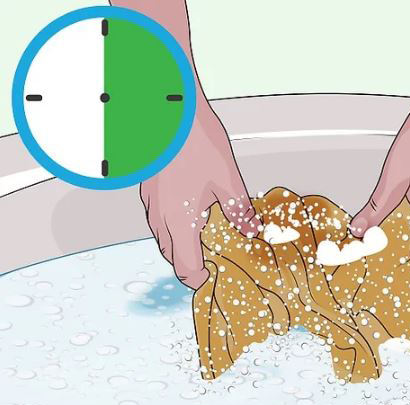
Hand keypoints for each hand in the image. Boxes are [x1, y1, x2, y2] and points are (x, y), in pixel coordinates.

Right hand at [140, 105, 260, 288]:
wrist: (167, 110)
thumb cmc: (196, 144)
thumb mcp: (228, 181)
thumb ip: (240, 211)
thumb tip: (252, 230)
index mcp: (181, 223)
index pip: (185, 267)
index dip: (198, 278)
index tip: (210, 278)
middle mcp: (161, 219)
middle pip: (171, 255)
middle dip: (188, 264)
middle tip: (207, 263)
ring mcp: (151, 203)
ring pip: (162, 237)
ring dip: (178, 246)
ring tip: (199, 240)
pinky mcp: (148, 189)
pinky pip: (157, 219)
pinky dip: (171, 226)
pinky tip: (186, 212)